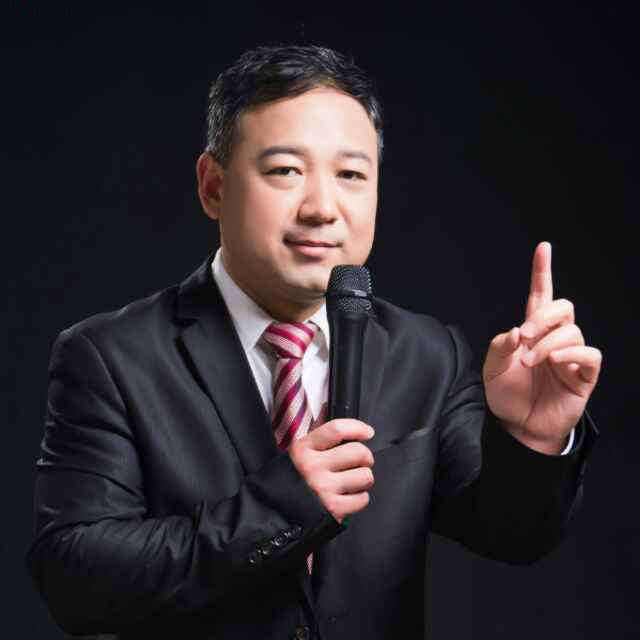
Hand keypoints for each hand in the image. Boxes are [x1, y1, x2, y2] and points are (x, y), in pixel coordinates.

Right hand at [288, 419, 374, 522]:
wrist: (277, 513)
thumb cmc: (294, 481)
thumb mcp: (299, 454)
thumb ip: (322, 442)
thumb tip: (352, 432)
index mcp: (303, 449)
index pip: (337, 429)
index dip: (358, 428)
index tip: (367, 433)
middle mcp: (313, 467)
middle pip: (358, 452)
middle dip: (366, 457)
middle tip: (361, 462)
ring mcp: (323, 488)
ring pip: (365, 476)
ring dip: (364, 479)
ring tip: (353, 481)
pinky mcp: (333, 509)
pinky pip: (362, 499)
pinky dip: (360, 498)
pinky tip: (348, 496)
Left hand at [482, 242, 601, 453]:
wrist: (518, 427)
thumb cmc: (507, 396)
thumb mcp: (492, 370)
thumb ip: (499, 347)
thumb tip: (516, 331)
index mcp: (531, 332)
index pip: (540, 296)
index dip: (542, 272)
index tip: (543, 248)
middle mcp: (553, 339)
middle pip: (563, 307)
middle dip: (543, 316)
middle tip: (523, 336)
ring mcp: (570, 356)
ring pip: (573, 330)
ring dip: (548, 342)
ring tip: (531, 361)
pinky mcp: (583, 375)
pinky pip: (589, 354)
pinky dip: (571, 353)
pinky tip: (555, 362)